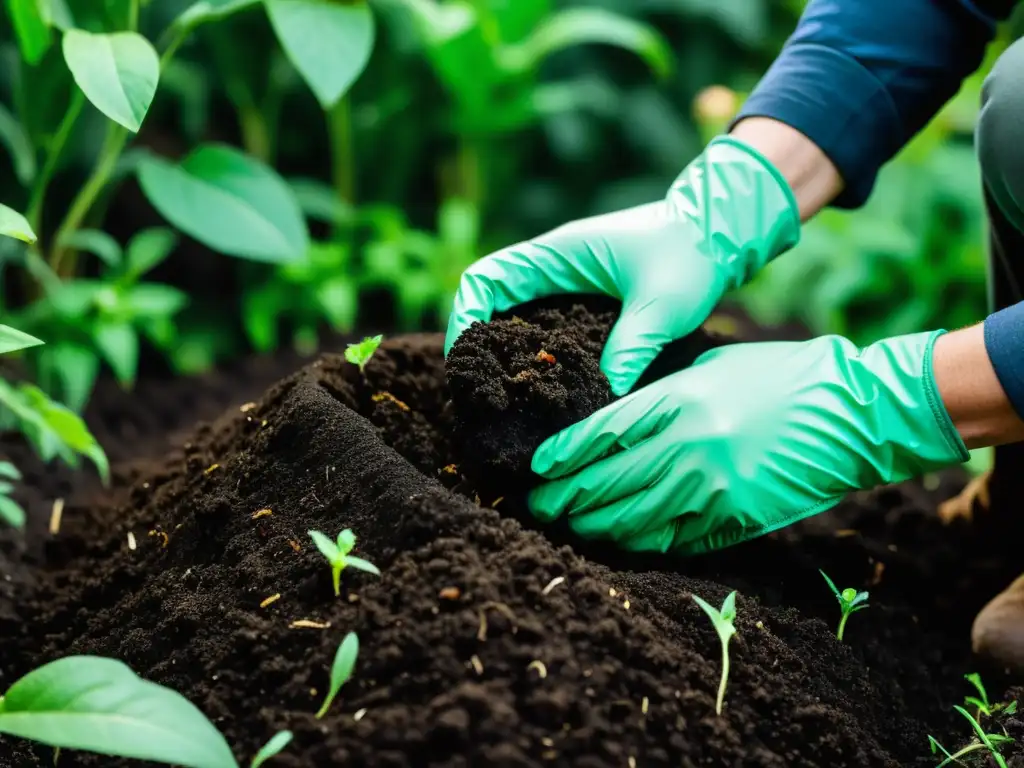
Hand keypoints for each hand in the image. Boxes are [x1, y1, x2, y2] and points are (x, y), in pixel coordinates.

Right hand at [443, 136, 800, 395]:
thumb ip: (633, 346)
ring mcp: (567, 283)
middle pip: (491, 303)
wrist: (720, 231)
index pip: (485, 278)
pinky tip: (547, 388)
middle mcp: (553, 267)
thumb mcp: (664, 304)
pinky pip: (545, 328)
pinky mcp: (585, 302)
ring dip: (506, 352)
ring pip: (516, 318)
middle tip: (481, 392)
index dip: (464, 315)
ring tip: (506, 398)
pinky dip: (537, 355)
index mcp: (556, 254)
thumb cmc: (690, 253)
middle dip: (478, 344)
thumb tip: (608, 396)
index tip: (466, 359)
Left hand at [528, 331, 968, 553]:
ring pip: (630, 520)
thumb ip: (658, 396)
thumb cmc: (778, 376)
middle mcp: (686, 448)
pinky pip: (671, 539)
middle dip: (563, 499)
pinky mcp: (733, 519)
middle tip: (536, 507)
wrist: (849, 413)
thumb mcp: (709, 367)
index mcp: (676, 402)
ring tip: (570, 527)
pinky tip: (619, 541)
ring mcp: (710, 489)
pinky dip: (638, 543)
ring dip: (593, 527)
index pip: (598, 434)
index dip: (561, 456)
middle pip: (604, 483)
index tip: (536, 468)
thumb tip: (611, 419)